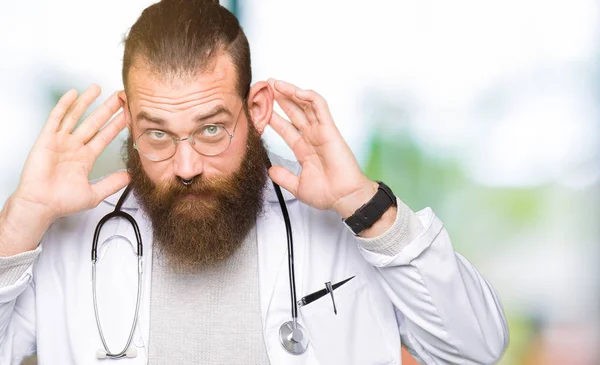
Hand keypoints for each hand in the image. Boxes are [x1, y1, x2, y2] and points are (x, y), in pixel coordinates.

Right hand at [13, 84, 129, 220]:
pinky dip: (64, 105)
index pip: (105, 137)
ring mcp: (61, 141)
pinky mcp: (47, 139)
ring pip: (76, 116)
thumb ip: (112, 184)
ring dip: (87, 102)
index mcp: (85, 158)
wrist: (41, 205)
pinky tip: (73, 94)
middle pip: (95, 122)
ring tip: (98, 88)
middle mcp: (74, 146)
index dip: (117, 125)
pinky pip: (56, 118)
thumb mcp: (94, 193)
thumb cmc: (62, 202)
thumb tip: (130, 177)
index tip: (128, 115)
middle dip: (108, 109)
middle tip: (120, 96)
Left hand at [266, 79, 377, 217]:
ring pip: (305, 105)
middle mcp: (311, 137)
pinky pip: (320, 107)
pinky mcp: (329, 129)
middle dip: (279, 98)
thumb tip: (271, 170)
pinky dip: (309, 97)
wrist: (343, 198)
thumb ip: (283, 177)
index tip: (259, 108)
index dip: (272, 117)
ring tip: (275, 83)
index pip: (285, 128)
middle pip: (293, 112)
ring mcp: (320, 131)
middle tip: (265, 86)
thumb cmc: (327, 194)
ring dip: (290, 92)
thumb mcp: (298, 186)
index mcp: (303, 149)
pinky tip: (296, 91)